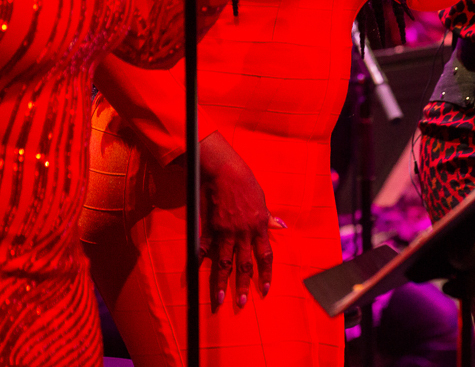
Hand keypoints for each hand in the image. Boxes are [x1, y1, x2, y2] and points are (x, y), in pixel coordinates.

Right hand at [199, 131, 279, 311]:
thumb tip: (280, 226)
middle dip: (243, 285)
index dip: (265, 274)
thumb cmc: (245, 182)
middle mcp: (243, 233)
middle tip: (241, 303)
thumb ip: (268, 217)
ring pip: (223, 263)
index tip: (265, 290)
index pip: (265, 256)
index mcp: (258, 226)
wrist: (224, 171)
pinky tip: (194, 274)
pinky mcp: (209, 227)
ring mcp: (225, 232)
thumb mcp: (261, 199)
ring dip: (221, 282)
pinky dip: (199, 261)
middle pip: (244, 265)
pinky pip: (204, 248)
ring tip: (218, 299)